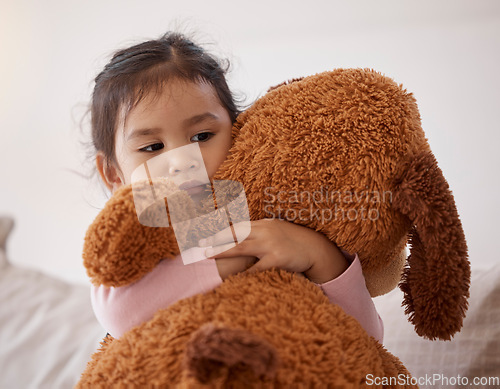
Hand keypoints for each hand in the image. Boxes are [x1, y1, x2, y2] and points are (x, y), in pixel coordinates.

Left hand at [200, 219, 347, 283]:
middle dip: (215, 237)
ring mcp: (271, 244)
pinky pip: (257, 267)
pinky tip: (234, 277)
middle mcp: (265, 231)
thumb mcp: (275, 230)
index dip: (219, 228)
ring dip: (222, 250)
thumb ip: (259, 231)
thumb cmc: (293, 241)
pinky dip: (245, 273)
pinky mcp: (278, 258)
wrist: (315, 248)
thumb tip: (240, 233)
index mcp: (263, 224)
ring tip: (207, 255)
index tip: (204, 231)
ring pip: (241, 246)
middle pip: (234, 233)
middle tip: (199, 243)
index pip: (236, 225)